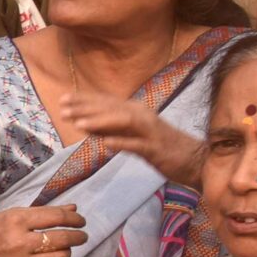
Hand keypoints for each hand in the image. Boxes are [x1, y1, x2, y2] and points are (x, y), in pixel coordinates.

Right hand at [0, 204, 85, 256]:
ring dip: (67, 252)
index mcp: (15, 220)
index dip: (74, 218)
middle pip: (63, 239)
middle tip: (81, 235)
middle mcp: (20, 242)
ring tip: (64, 248)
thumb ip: (40, 213)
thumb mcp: (7, 216)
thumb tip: (71, 208)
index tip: (80, 219)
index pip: (56, 217)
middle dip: (78, 236)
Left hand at [58, 90, 203, 183]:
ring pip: (124, 122)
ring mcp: (150, 132)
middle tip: (63, 108)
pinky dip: (122, 143)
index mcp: (136, 110)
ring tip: (79, 124)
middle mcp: (143, 116)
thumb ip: (109, 129)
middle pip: (112, 109)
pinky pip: (138, 146)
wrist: (193, 158)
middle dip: (86, 108)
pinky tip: (105, 144)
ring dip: (101, 122)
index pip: (106, 102)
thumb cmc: (159, 146)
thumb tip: (83, 123)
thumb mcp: (130, 135)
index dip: (84, 99)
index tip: (62, 98)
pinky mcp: (157, 149)